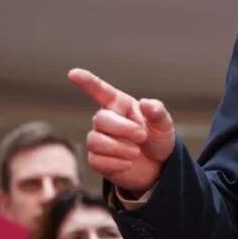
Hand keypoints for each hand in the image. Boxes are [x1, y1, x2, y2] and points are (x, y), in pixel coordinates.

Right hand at [68, 68, 176, 193]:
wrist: (157, 165)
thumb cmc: (157, 138)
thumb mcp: (164, 124)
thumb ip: (157, 112)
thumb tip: (145, 103)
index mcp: (121, 105)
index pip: (100, 91)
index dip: (87, 82)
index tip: (73, 73)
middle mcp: (107, 120)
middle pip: (100, 119)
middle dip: (123, 129)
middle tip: (142, 135)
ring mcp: (99, 139)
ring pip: (95, 141)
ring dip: (120, 148)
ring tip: (135, 152)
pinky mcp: (96, 159)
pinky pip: (96, 160)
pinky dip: (117, 164)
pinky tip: (128, 163)